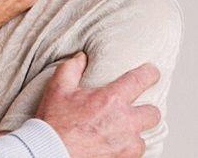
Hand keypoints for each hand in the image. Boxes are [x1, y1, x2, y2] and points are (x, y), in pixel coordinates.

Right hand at [36, 53, 160, 157]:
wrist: (52, 150)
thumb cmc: (55, 122)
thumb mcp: (58, 88)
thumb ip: (72, 68)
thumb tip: (82, 57)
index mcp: (110, 99)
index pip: (140, 80)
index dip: (150, 73)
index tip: (151, 72)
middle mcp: (124, 120)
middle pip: (153, 112)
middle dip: (145, 109)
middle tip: (132, 109)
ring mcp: (126, 142)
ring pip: (144, 135)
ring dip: (135, 131)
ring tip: (121, 129)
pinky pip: (136, 151)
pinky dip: (128, 147)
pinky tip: (115, 143)